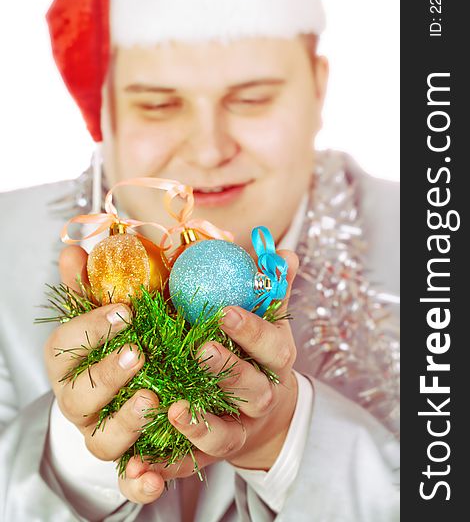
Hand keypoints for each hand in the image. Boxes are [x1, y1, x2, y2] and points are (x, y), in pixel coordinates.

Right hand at [43, 246, 167, 501]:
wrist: (132, 387)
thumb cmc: (121, 341)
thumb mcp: (110, 309)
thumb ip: (93, 282)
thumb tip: (74, 248)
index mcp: (71, 361)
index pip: (66, 345)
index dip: (91, 328)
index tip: (126, 311)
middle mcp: (80, 400)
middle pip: (79, 396)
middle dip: (106, 374)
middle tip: (138, 353)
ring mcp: (102, 431)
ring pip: (102, 439)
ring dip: (125, 421)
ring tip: (153, 398)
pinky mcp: (129, 458)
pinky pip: (128, 480)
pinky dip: (139, 482)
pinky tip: (155, 479)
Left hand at [123, 249, 298, 501]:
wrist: (266, 418)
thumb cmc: (258, 357)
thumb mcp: (270, 322)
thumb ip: (272, 288)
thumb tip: (286, 253)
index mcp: (273, 361)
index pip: (271, 345)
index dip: (252, 329)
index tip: (224, 311)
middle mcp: (259, 398)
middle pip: (251, 388)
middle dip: (228, 370)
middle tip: (200, 350)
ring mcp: (237, 430)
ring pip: (224, 433)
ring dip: (200, 423)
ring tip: (174, 409)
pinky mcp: (210, 455)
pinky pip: (190, 464)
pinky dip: (166, 467)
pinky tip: (140, 465)